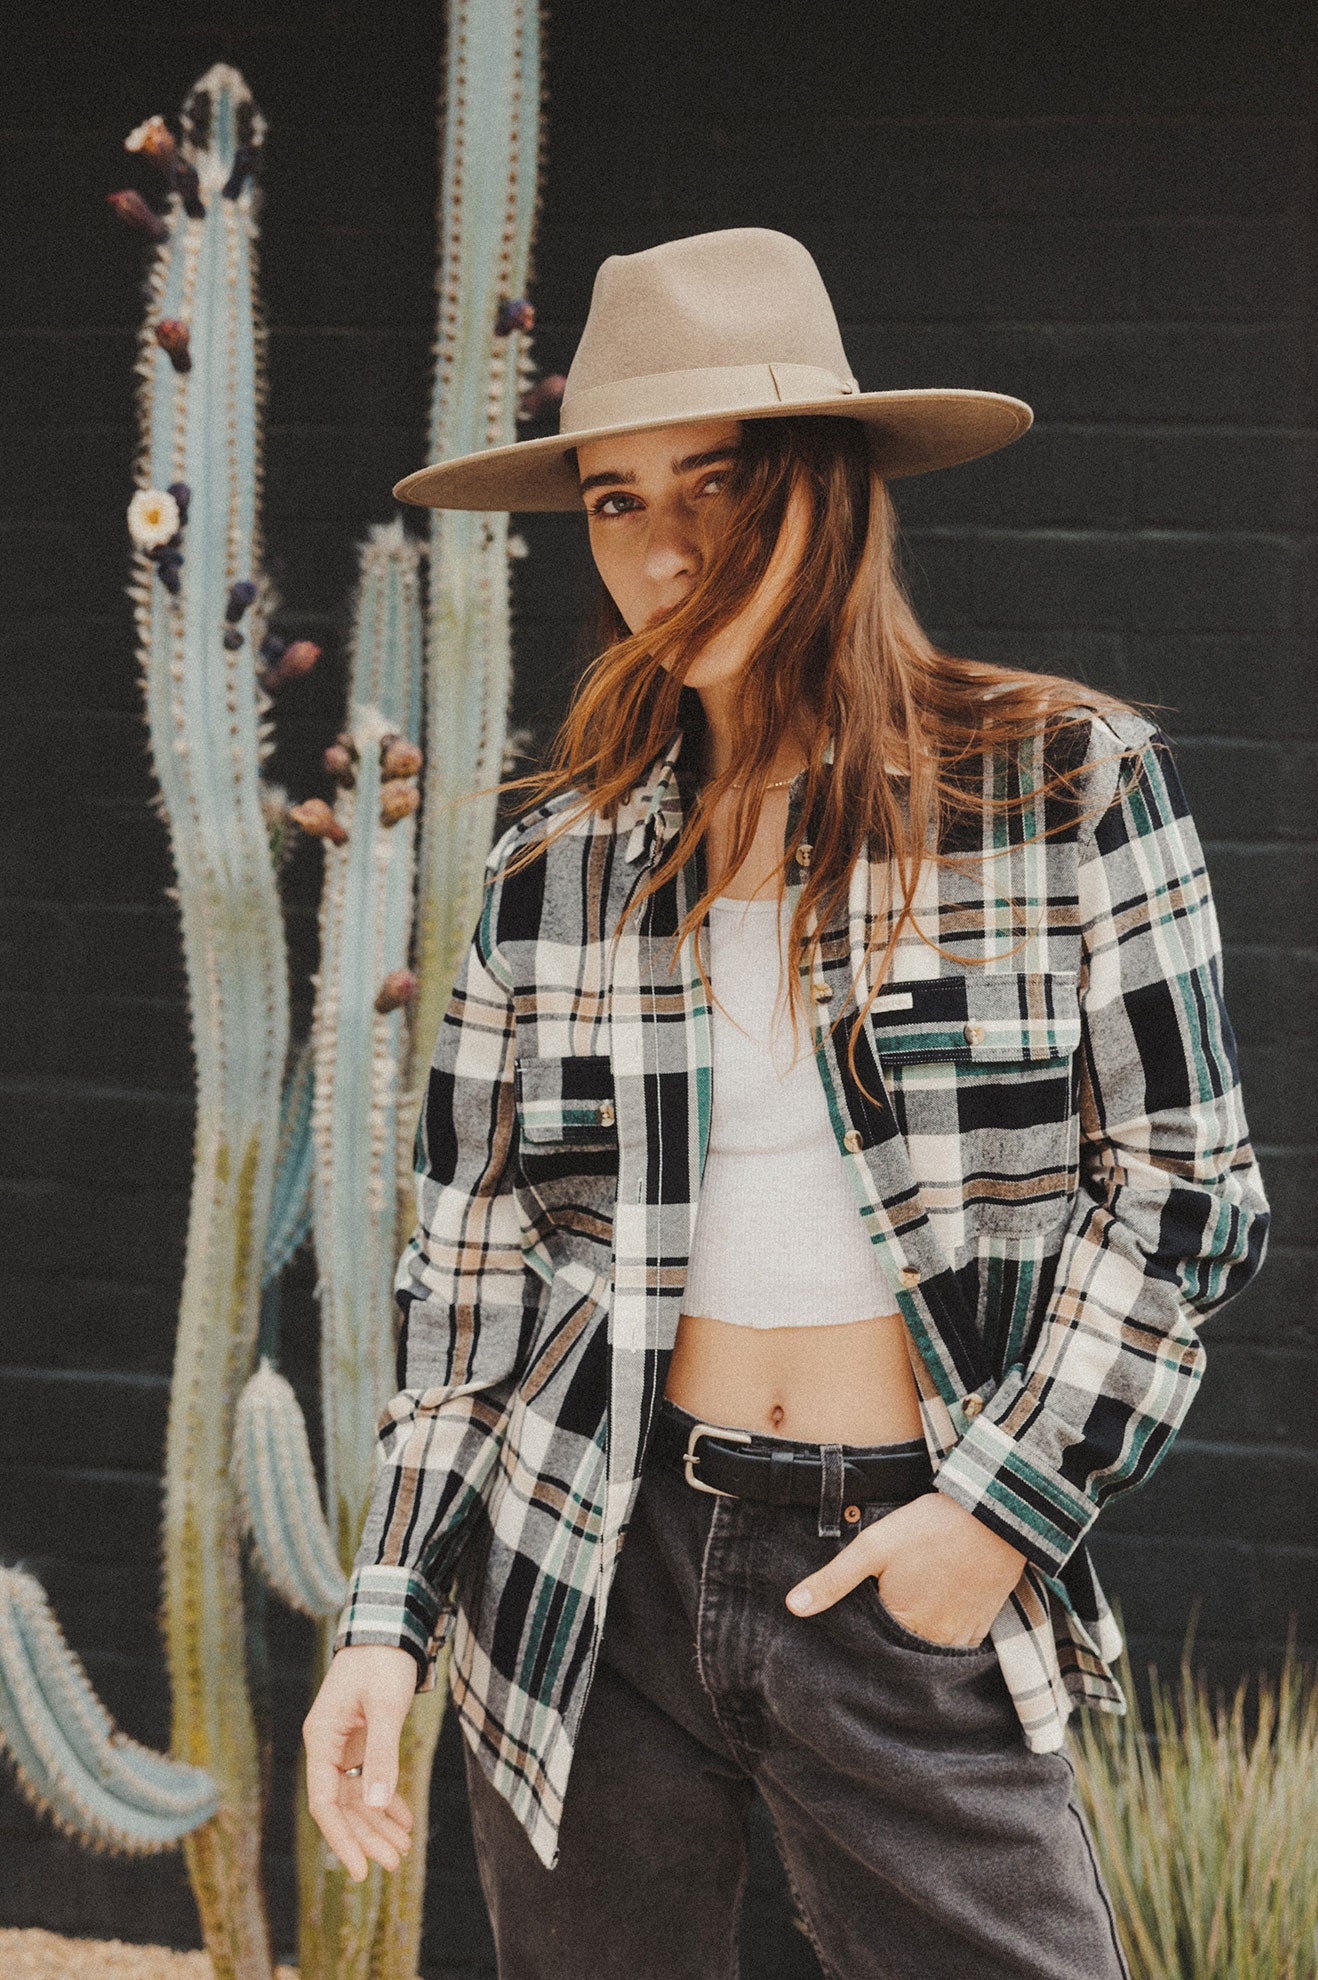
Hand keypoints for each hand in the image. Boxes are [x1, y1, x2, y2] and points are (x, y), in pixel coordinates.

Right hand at [303, 1645, 419, 1880]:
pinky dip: (386, 1800)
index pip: (326, 1803)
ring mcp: (343, 1744)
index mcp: (321, 1739)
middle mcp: (327, 1746)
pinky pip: (369, 1779)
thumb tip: (377, 1806)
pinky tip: (403, 1820)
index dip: (343, 1839)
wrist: (388, 1625)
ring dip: (378, 1823)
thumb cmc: (382, 1661)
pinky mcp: (361, 1739)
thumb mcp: (385, 1707)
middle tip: (395, 1863)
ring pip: (357, 1796)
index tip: (360, 1871)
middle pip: (343, 1806)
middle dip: (367, 1837)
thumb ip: (382, 1755)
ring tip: (403, 1850)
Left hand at [784, 1491, 1026, 1647]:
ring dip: (916, 1642)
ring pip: (929, 1652)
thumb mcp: (872, 1547)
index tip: (851, 1628)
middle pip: (901, 1653)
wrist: (992, 1516)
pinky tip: (935, 1616)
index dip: (858, 1638)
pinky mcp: (982, 1626)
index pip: (871, 1648)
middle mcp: (933, 1641)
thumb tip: (793, 1607)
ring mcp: (961, 1636)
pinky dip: (944, 1638)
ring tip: (907, 1616)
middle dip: (887, 1645)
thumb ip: (833, 1580)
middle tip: (882, 1615)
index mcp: (902, 1626)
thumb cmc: (929, 1529)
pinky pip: (958, 1647)